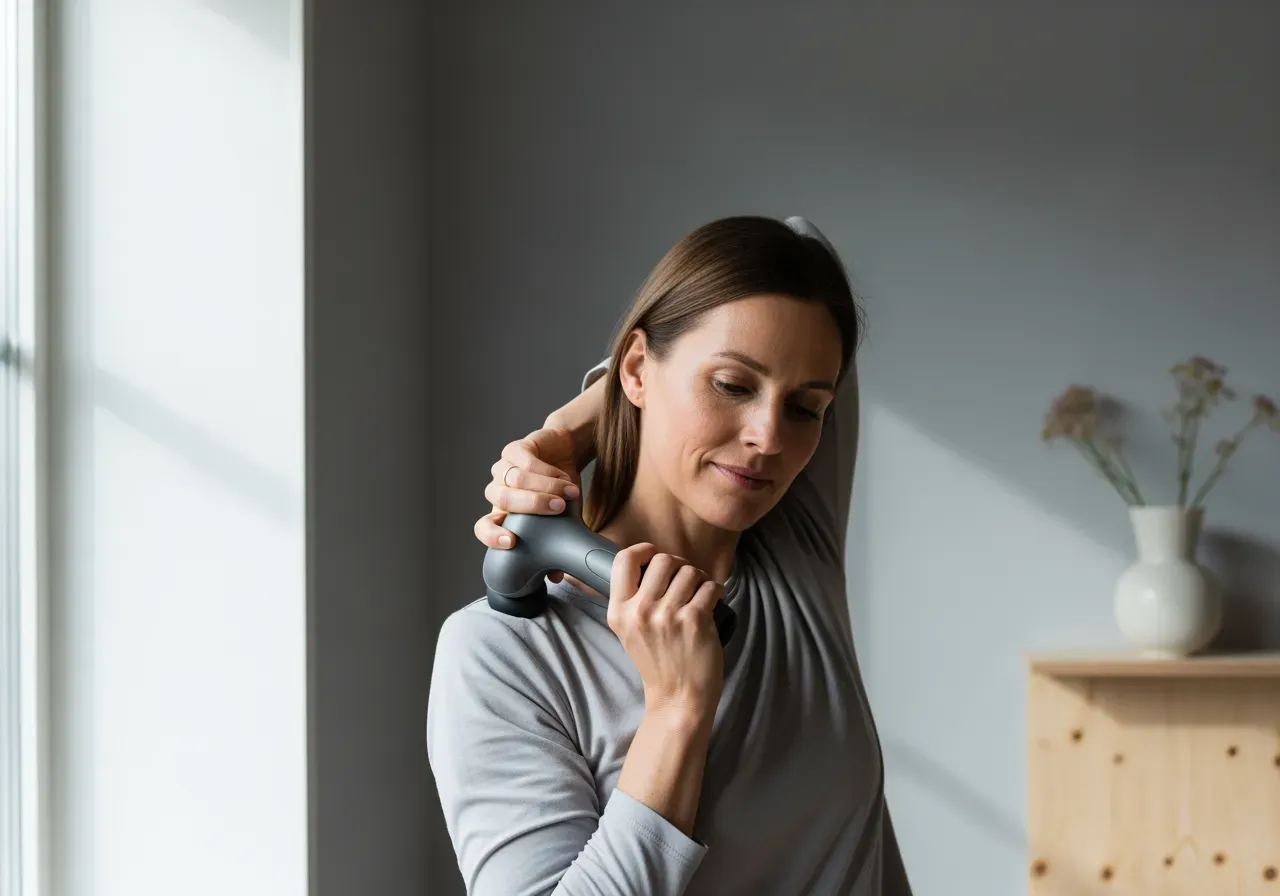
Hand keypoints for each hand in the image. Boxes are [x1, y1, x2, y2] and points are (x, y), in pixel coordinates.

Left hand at [474, 426, 582, 580]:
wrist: (565, 452)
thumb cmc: (559, 492)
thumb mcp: (560, 521)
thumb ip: (555, 545)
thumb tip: (555, 577)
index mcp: (502, 513)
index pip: (482, 528)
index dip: (491, 536)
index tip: (511, 542)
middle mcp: (498, 490)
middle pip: (502, 499)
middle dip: (533, 506)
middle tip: (558, 509)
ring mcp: (504, 468)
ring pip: (517, 480)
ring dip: (547, 488)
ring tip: (569, 494)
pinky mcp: (515, 449)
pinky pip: (527, 461)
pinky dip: (549, 472)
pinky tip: (564, 478)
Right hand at [607, 543, 725, 719]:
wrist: (677, 698)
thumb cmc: (657, 663)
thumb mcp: (628, 632)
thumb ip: (632, 600)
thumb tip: (651, 563)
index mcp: (619, 612)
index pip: (624, 560)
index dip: (643, 550)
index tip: (655, 556)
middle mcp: (640, 611)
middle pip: (663, 560)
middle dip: (680, 566)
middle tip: (686, 579)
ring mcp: (668, 615)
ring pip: (690, 572)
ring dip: (700, 578)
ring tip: (700, 593)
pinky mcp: (695, 620)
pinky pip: (710, 586)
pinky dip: (716, 589)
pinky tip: (714, 599)